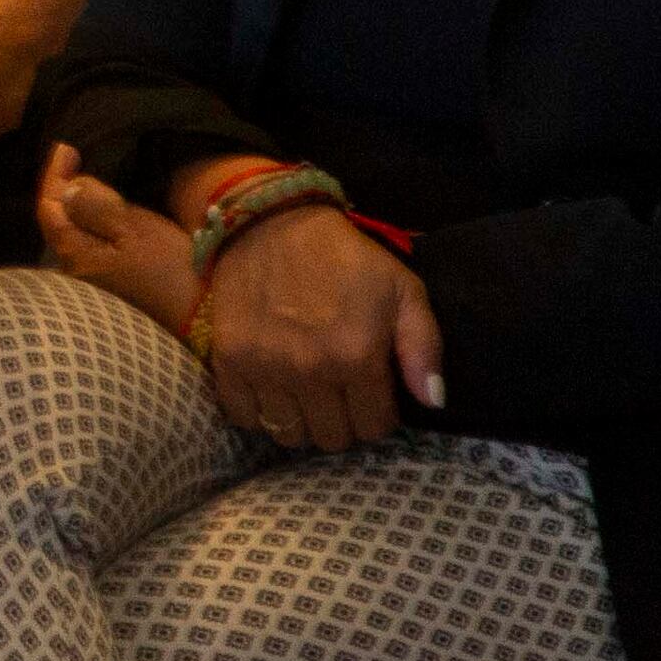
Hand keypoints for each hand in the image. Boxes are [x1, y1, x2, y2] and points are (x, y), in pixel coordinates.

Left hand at [34, 143, 201, 334]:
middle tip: (71, 160)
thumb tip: (67, 188)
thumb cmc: (169, 270)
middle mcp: (75, 272)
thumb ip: (95, 208)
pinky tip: (100, 215)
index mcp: (75, 255)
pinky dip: (90, 224)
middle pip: (58, 222)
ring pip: (74, 235)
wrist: (203, 318)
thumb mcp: (134, 230)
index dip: (55, 175)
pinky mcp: (112, 286)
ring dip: (76, 207)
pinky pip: (90, 246)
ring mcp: (93, 282)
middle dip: (62, 190)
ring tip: (83, 181)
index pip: (50, 208)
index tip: (66, 148)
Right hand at [199, 201, 443, 454]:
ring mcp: (264, 367)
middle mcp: (310, 370)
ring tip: (306, 396)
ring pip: (289, 435)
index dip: (379, 414)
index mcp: (357, 355)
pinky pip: (243, 417)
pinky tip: (272, 391)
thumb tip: (432, 402)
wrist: (271, 222)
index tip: (372, 393)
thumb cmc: (345, 259)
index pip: (374, 427)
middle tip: (340, 394)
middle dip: (343, 422)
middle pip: (332, 438)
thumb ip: (424, 347)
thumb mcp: (402, 290)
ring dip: (302, 422)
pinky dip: (259, 413)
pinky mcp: (229, 360)